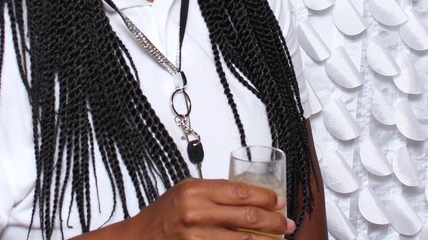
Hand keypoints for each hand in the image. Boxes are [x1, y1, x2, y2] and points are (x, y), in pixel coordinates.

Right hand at [125, 178, 295, 238]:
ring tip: (280, 238)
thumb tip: (248, 194)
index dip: (266, 197)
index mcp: (195, 191)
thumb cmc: (162, 214)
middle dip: (274, 220)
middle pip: (247, 216)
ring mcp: (197, 236)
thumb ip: (214, 191)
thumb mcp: (186, 191)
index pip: (240, 192)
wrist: (140, 239)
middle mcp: (196, 213)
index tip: (280, 201)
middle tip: (287, 222)